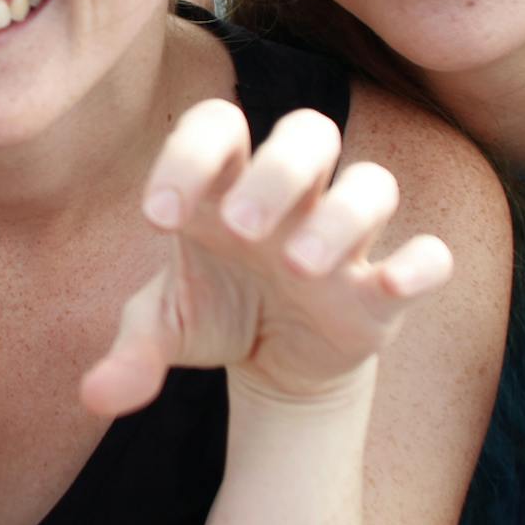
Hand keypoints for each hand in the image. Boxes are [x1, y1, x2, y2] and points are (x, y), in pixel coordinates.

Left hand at [83, 102, 450, 413]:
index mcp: (227, 183)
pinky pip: (430, 256)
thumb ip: (131, 351)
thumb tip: (94, 397)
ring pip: (372, 185)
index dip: (189, 155)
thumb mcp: (164, 329)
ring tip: (295, 266)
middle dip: (278, 172)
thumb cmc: (215, 311)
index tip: (156, 217)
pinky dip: (420, 265)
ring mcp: (345, 237)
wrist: (273, 361)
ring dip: (339, 218)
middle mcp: (293, 196)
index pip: (217, 126)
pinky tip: (390, 286)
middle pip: (309, 133)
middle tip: (239, 227)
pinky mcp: (384, 288)